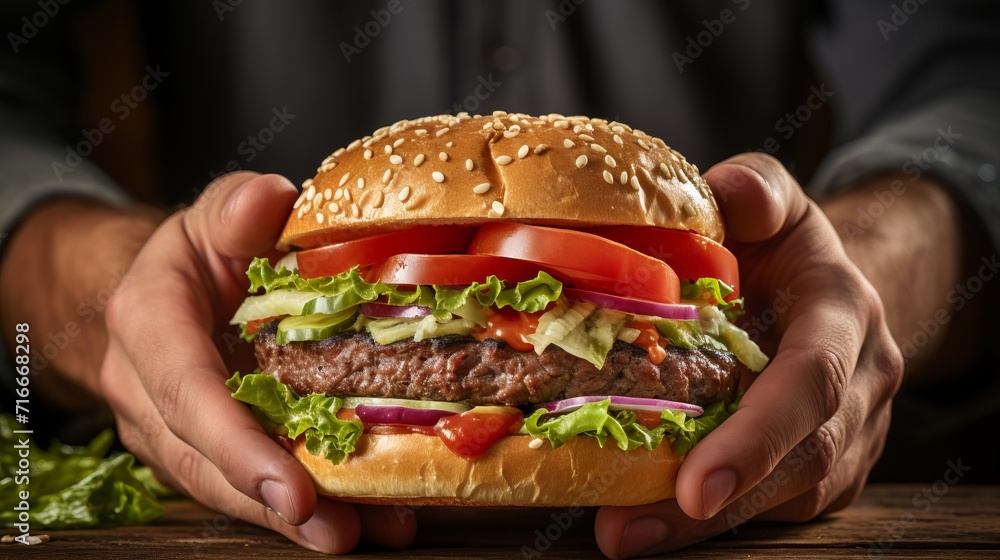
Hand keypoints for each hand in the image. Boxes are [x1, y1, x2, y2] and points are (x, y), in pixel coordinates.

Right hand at [100, 172, 415, 552]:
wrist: (171, 284)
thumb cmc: (202, 246)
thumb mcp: (219, 213)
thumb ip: (239, 208)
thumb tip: (272, 196)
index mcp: (148, 321)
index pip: (188, 392)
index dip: (238, 445)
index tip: (293, 487)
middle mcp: (145, 385)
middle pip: (203, 459)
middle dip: (270, 503)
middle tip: (336, 531)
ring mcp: (166, 425)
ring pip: (222, 485)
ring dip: (290, 517)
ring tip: (362, 531)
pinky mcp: (197, 447)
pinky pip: (241, 482)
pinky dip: (298, 504)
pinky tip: (359, 516)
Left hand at [593, 154, 903, 557]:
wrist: (829, 287)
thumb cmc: (783, 245)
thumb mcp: (772, 202)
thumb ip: (755, 190)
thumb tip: (729, 193)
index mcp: (844, 314)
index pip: (810, 382)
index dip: (757, 437)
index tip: (695, 484)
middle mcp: (860, 383)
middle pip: (803, 459)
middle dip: (719, 503)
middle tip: (630, 532)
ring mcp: (851, 433)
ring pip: (790, 496)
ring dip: (704, 527)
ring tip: (625, 534)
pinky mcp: (826, 466)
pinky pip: (778, 505)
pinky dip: (718, 521)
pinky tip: (653, 521)